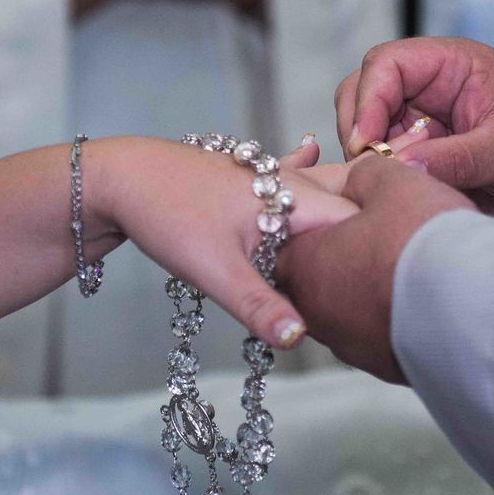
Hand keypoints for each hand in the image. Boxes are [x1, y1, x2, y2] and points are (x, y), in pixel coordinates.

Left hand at [86, 136, 358, 349]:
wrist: (118, 178)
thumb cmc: (165, 213)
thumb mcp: (215, 269)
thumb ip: (260, 306)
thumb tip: (298, 338)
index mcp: (296, 197)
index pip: (360, 225)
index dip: (373, 259)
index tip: (375, 296)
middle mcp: (292, 183)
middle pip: (345, 219)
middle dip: (356, 252)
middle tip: (367, 294)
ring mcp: (272, 179)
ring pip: (320, 207)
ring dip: (332, 235)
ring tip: (354, 266)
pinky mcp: (251, 184)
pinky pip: (291, 195)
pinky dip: (303, 204)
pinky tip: (313, 157)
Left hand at [277, 156, 474, 381]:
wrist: (474, 307)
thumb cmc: (425, 239)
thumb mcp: (393, 181)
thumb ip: (364, 175)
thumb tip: (358, 181)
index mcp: (305, 263)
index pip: (285, 243)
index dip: (313, 224)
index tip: (341, 214)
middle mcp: (316, 311)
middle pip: (315, 280)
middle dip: (339, 260)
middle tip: (377, 238)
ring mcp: (348, 344)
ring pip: (347, 311)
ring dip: (367, 292)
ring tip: (404, 268)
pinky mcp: (383, 366)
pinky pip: (379, 336)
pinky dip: (392, 318)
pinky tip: (422, 302)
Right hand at [336, 37, 493, 213]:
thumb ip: (454, 158)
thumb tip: (398, 166)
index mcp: (452, 64)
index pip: (385, 64)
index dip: (367, 99)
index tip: (365, 142)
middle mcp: (428, 88)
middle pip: (362, 91)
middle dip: (357, 126)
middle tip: (370, 167)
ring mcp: (420, 121)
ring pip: (364, 127)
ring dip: (366, 153)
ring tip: (391, 181)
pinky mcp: (419, 154)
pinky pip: (381, 159)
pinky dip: (378, 174)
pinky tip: (397, 190)